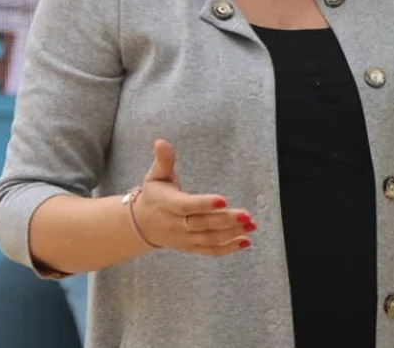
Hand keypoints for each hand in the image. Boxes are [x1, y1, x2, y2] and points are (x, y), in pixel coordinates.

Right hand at [131, 139, 255, 256]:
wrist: (142, 225)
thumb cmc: (154, 195)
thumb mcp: (155, 176)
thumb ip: (163, 160)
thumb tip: (160, 142)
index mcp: (168, 205)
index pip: (187, 206)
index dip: (204, 204)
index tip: (223, 199)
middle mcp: (176, 224)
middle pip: (203, 224)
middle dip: (226, 220)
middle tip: (246, 214)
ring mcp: (185, 239)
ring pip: (209, 239)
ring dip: (232, 233)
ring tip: (251, 225)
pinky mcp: (192, 247)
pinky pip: (210, 251)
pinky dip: (228, 248)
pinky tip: (245, 241)